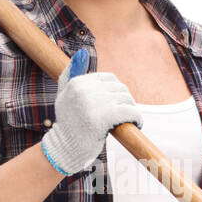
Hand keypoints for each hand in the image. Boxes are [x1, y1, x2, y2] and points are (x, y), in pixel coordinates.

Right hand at [40, 48, 142, 174]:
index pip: (109, 78)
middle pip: (120, 88)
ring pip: (126, 99)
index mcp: (77, 82)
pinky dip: (137, 117)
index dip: (117, 92)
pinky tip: (138, 124)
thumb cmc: (68, 123)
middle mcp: (84, 90)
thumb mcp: (63, 95)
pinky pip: (130, 111)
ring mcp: (93, 103)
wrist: (65, 149)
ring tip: (130, 120)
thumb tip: (82, 52)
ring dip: (132, 110)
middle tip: (125, 115)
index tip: (118, 104)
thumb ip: (70, 74)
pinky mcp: (103, 118)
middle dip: (126, 101)